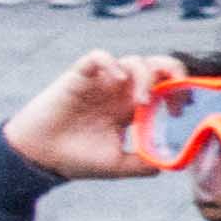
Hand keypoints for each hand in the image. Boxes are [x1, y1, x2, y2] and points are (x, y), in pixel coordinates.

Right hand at [1, 48, 164, 181]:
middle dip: (174, 72)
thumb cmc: (76, 159)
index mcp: (133, 107)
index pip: (166, 87)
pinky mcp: (79, 77)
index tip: (181, 110)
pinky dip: (112, 62)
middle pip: (158, 66)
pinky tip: (117, 79)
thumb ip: (144, 163)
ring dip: (146, 76)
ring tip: (141, 101)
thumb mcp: (117, 165)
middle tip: (173, 96)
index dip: (180, 92)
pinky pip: (98, 56)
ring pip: (134, 60)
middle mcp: (121, 91)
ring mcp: (101, 82)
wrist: (39, 158)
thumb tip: (172, 164)